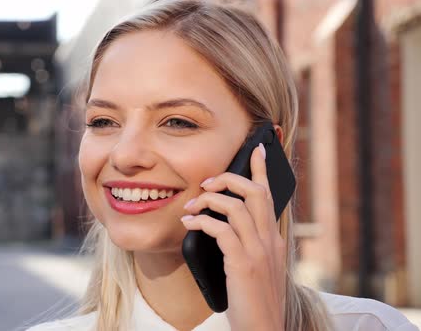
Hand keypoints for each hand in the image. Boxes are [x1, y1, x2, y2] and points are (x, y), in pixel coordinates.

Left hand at [180, 143, 285, 330]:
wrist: (263, 327)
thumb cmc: (254, 298)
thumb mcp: (257, 266)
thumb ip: (247, 244)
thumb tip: (221, 225)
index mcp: (272, 239)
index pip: (269, 195)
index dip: (263, 169)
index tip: (257, 149)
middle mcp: (268, 240)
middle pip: (254, 192)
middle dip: (228, 178)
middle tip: (206, 182)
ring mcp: (258, 251)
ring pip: (236, 206)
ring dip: (208, 201)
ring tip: (190, 208)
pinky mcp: (243, 264)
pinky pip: (222, 230)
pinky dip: (202, 222)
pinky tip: (189, 225)